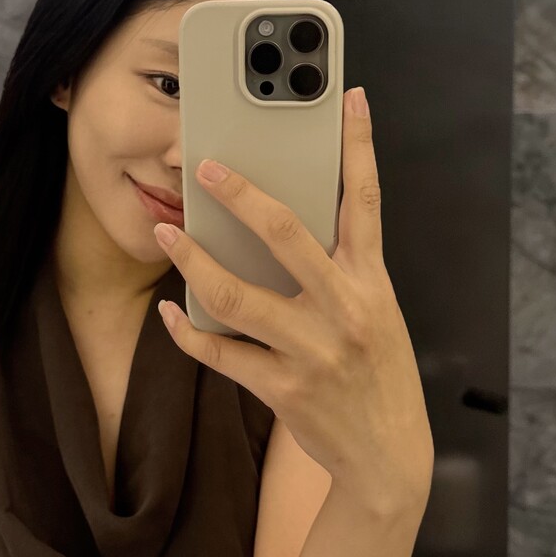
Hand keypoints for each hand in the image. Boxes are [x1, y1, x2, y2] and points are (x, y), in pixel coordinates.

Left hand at [152, 85, 433, 505]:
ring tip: (166, 235)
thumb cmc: (379, 376)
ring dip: (194, 261)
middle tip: (206, 166)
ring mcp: (313, 351)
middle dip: (243, 196)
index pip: (365, 201)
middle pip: (288, 235)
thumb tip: (286, 226)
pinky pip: (222, 353)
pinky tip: (170, 314)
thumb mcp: (378, 315)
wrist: (389, 458)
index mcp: (373, 284)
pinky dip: (189, 333)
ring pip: (238, 296)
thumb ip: (342, 272)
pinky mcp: (284, 389)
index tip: (350, 98)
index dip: (359, 145)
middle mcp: (345, 310)